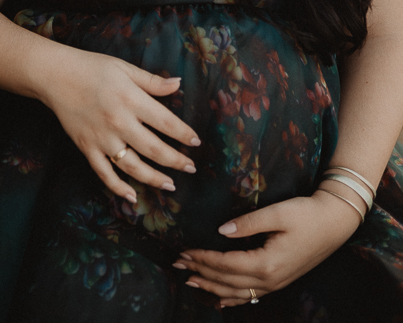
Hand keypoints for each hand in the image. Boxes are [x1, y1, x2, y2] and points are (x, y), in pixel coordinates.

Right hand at [38, 51, 199, 201]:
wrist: (55, 75)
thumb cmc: (92, 68)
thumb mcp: (125, 68)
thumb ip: (152, 81)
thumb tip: (178, 84)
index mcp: (131, 99)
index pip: (166, 122)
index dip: (184, 134)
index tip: (196, 142)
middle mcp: (119, 122)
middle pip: (154, 149)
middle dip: (176, 161)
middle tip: (191, 168)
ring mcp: (102, 138)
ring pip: (133, 167)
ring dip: (154, 179)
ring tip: (170, 185)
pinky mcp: (86, 148)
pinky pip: (105, 174)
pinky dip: (118, 188)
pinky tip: (132, 196)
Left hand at [173, 190, 361, 307]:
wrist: (334, 223)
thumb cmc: (306, 214)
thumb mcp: (277, 213)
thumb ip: (248, 222)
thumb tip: (221, 231)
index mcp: (267, 263)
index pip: (225, 264)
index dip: (202, 259)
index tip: (183, 252)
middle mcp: (269, 279)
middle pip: (227, 281)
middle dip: (200, 272)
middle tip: (177, 265)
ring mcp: (275, 284)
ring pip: (236, 293)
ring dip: (211, 287)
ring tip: (190, 281)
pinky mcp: (279, 281)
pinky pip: (250, 296)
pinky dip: (231, 299)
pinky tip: (219, 300)